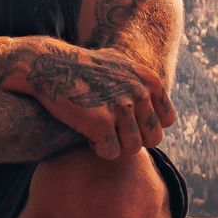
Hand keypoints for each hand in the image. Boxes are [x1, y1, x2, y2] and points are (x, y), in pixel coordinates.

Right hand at [0, 43, 174, 160]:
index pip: (167, 121)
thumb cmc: (84, 67)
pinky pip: (111, 153)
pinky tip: (87, 134)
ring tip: (98, 132)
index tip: (127, 123)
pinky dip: (98, 149)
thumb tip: (159, 95)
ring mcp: (121, 107)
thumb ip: (142, 81)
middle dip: (133, 140)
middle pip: (153, 138)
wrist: (51, 65)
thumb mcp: (121, 65)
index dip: (146, 126)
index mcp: (150, 80)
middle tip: (112, 132)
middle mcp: (140, 92)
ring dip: (115, 146)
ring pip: (133, 149)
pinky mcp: (101, 122)